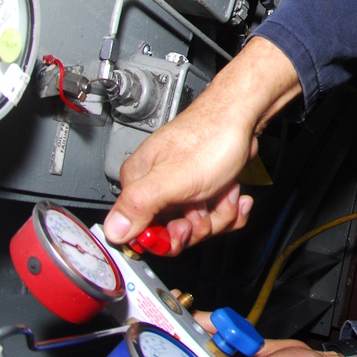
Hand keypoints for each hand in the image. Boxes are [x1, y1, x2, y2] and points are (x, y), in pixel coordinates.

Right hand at [103, 37, 301, 251]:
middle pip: (174, 232)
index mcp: (140, 184)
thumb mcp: (172, 178)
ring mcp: (184, 187)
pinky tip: (236, 195)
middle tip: (205, 205)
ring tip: (224, 191)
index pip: (141, 232)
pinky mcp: (206, 186)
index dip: (165, 238)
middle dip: (199, 225)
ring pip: (201, 224)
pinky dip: (231, 208)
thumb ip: (139, 205)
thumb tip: (112, 230)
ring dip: (220, 213)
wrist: (244, 117)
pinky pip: (217, 213)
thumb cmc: (211, 138)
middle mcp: (158, 186)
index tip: (183, 230)